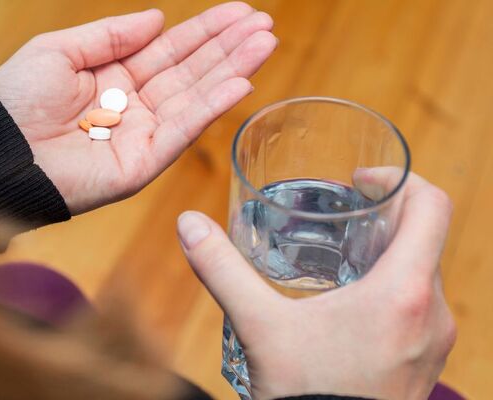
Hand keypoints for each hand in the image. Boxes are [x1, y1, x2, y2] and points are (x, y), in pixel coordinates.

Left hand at [0, 3, 276, 213]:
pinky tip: (240, 83)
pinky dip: (211, 108)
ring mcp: (139, 137)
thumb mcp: (59, 50)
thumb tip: (158, 18)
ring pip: (193, 99)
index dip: (205, 31)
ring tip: (264, 43)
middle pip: (190, 72)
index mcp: (112, 78)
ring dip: (231, 71)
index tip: (240, 12)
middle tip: (265, 24)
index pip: (169, 51)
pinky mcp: (140, 164)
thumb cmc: (14, 101)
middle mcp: (132, 107)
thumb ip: (110, 35)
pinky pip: (181, 132)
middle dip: (228, 48)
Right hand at [176, 171, 455, 399]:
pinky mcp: (427, 361)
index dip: (400, 179)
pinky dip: (394, 287)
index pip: (432, 206)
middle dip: (384, 216)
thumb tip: (188, 224)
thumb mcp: (259, 327)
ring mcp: (435, 340)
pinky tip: (351, 301)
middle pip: (425, 236)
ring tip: (341, 256)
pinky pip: (421, 305)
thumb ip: (222, 270)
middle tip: (340, 215)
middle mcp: (432, 312)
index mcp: (402, 292)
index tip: (359, 181)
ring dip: (390, 253)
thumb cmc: (306, 395)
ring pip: (423, 272)